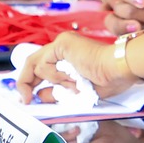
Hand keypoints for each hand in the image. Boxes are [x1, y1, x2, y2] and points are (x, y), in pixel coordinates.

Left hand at [19, 31, 135, 102]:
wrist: (118, 69)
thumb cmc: (108, 80)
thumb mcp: (76, 92)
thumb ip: (57, 93)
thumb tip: (40, 96)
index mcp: (68, 56)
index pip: (41, 67)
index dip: (32, 82)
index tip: (30, 98)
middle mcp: (62, 47)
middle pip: (32, 62)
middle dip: (25, 83)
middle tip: (26, 99)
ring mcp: (61, 43)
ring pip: (38, 66)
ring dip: (54, 82)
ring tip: (74, 84)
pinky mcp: (61, 43)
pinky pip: (44, 65)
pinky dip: (54, 77)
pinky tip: (71, 79)